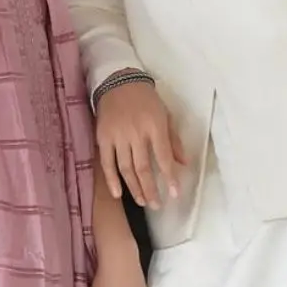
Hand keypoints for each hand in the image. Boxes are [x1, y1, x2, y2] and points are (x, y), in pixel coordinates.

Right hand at [96, 79, 186, 209]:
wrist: (118, 81)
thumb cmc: (146, 99)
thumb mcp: (165, 114)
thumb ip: (173, 140)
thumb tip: (184, 163)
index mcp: (155, 127)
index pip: (163, 158)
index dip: (170, 178)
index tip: (175, 194)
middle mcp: (136, 133)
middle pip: (143, 168)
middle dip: (151, 189)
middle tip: (156, 205)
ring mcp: (117, 136)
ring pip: (126, 168)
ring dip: (134, 188)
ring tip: (142, 202)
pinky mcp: (103, 137)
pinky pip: (106, 162)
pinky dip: (111, 179)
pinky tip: (118, 193)